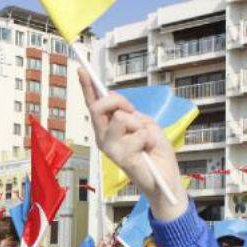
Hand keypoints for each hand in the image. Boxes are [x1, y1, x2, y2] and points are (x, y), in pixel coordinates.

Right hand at [78, 68, 187, 221]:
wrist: (164, 176)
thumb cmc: (154, 151)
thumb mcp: (144, 123)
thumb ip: (129, 114)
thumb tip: (117, 103)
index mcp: (107, 129)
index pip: (94, 105)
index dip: (87, 87)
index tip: (82, 70)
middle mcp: (103, 138)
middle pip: (100, 106)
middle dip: (118, 101)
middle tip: (133, 111)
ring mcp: (109, 148)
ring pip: (121, 118)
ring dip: (139, 124)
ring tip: (144, 139)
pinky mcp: (120, 156)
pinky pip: (138, 132)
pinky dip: (148, 137)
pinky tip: (147, 150)